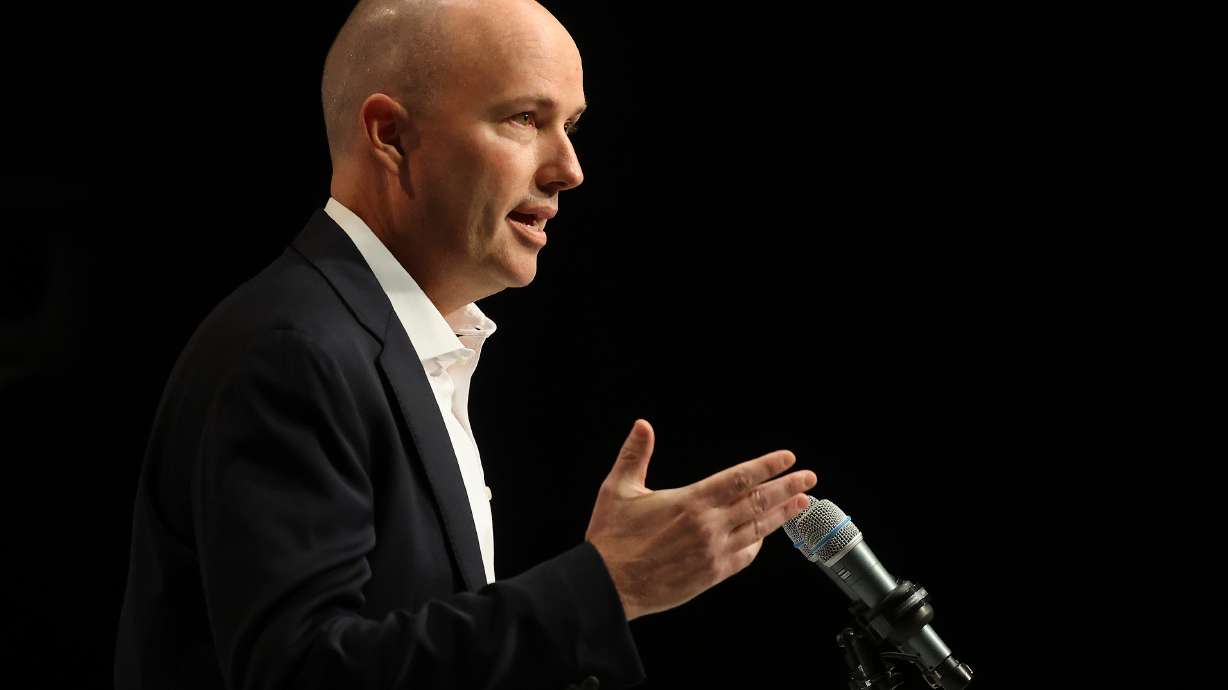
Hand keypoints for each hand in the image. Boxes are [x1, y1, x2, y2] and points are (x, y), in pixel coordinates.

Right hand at [584, 419, 816, 620]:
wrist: (609, 585)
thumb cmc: (611, 538)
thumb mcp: (618, 489)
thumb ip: (635, 455)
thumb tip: (643, 426)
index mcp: (691, 501)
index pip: (739, 478)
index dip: (767, 467)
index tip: (788, 459)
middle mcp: (708, 526)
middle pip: (758, 501)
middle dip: (787, 487)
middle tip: (808, 478)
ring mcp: (713, 552)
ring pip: (758, 529)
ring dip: (782, 514)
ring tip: (802, 503)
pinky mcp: (711, 574)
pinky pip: (744, 557)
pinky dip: (758, 544)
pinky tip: (766, 537)